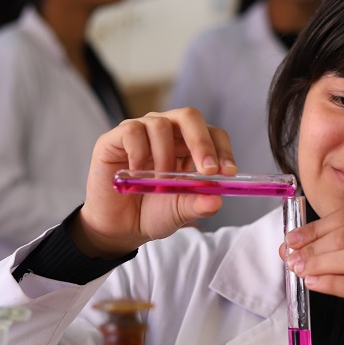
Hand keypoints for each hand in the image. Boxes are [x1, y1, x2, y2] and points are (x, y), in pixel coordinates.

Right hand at [70, 109, 236, 256]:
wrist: (120, 227)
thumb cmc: (153, 212)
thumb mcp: (181, 211)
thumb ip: (199, 204)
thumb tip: (217, 199)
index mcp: (188, 146)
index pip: (212, 133)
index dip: (222, 149)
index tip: (228, 172)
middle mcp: (167, 132)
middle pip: (190, 117)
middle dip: (202, 143)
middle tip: (207, 171)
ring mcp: (141, 131)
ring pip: (161, 124)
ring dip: (165, 156)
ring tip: (159, 181)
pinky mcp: (115, 137)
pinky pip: (133, 131)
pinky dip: (139, 154)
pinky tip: (137, 173)